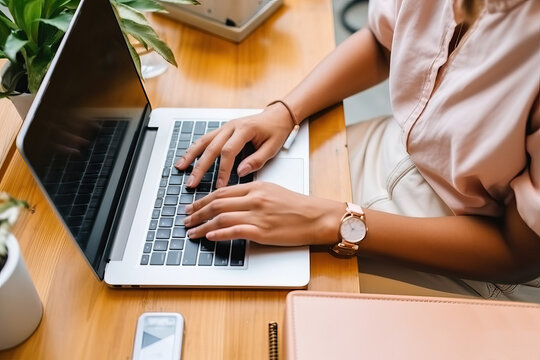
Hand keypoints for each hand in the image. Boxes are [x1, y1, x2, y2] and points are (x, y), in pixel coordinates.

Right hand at [174, 103, 293, 187]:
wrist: (277, 115)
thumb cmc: (276, 130)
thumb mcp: (273, 147)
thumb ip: (257, 160)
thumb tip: (241, 172)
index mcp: (245, 129)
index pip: (229, 151)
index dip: (223, 170)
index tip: (219, 185)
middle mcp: (232, 126)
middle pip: (211, 147)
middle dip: (200, 167)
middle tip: (192, 182)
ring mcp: (225, 127)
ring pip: (204, 141)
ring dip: (190, 155)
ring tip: (180, 168)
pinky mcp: (223, 130)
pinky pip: (206, 139)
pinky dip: (194, 149)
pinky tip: (186, 158)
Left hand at [183, 181, 345, 245]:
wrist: (317, 217)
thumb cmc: (298, 206)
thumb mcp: (272, 191)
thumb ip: (251, 194)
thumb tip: (231, 203)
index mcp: (255, 187)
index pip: (221, 192)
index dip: (202, 200)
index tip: (192, 206)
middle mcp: (254, 198)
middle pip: (216, 203)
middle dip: (196, 212)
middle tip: (185, 219)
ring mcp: (257, 215)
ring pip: (221, 217)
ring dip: (202, 225)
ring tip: (191, 231)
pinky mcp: (262, 231)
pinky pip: (234, 231)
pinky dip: (218, 234)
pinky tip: (209, 236)